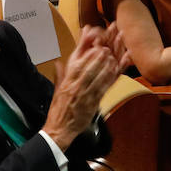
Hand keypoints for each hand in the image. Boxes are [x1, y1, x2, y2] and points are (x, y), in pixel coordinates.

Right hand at [43, 24, 122, 149]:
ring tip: (111, 54)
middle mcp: (74, 85)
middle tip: (105, 45)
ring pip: (96, 76)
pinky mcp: (92, 103)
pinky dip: (109, 78)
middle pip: (87, 66)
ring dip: (104, 64)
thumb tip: (59, 63)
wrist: (59, 129)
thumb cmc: (58, 110)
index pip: (76, 62)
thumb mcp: (57, 90)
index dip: (85, 50)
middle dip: (97, 55)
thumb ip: (60, 75)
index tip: (92, 41)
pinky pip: (102, 89)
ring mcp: (83, 94)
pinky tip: (114, 70)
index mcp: (66, 81)